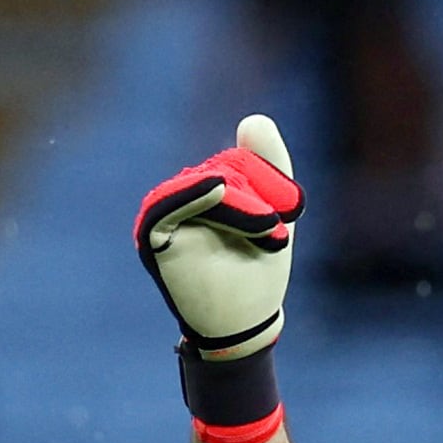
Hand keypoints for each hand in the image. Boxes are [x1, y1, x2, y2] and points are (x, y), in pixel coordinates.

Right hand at [134, 113, 301, 359]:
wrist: (245, 322)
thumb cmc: (257, 272)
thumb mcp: (274, 213)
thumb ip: (269, 166)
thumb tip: (253, 119)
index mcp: (208, 191)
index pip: (234, 163)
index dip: (264, 180)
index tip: (287, 216)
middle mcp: (183, 199)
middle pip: (221, 170)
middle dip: (255, 194)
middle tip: (274, 232)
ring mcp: (167, 215)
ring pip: (204, 184)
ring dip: (240, 203)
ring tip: (265, 232)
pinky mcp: (155, 235)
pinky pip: (167, 203)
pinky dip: (193, 193)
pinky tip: (216, 186)